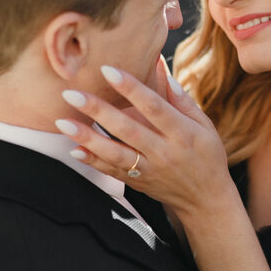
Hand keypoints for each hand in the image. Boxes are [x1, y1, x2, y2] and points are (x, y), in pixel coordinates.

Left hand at [57, 61, 233, 215]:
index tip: (108, 70)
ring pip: (115, 153)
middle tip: (72, 94)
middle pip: (128, 129)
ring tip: (63, 123)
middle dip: (99, 111)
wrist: (206, 201)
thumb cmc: (207, 156)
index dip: (131, 88)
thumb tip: (161, 69)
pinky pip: (112, 172)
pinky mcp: (138, 183)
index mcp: (182, 133)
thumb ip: (182, 99)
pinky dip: (93, 162)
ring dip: (88, 138)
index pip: (154, 106)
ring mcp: (149, 170)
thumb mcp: (205, 126)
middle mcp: (164, 152)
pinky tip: (74, 149)